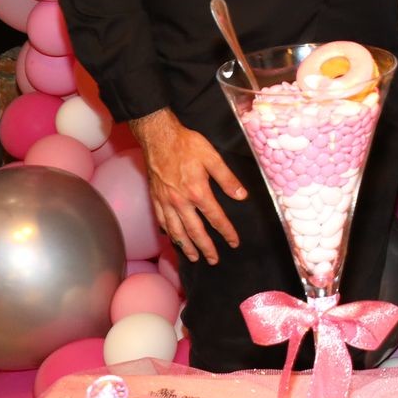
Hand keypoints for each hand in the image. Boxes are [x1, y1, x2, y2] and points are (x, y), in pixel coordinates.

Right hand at [128, 108, 245, 263]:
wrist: (159, 137)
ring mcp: (166, 202)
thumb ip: (227, 179)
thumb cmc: (187, 144)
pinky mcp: (155, 198)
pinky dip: (169, 233)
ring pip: (177, 231)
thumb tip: (242, 196)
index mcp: (197, 192)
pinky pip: (162, 222)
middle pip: (195, 231)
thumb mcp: (212, 157)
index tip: (234, 242)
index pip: (215, 218)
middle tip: (214, 260)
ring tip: (194, 257)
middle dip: (206, 248)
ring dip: (186, 246)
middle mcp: (180, 201)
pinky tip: (173, 239)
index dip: (226, 232)